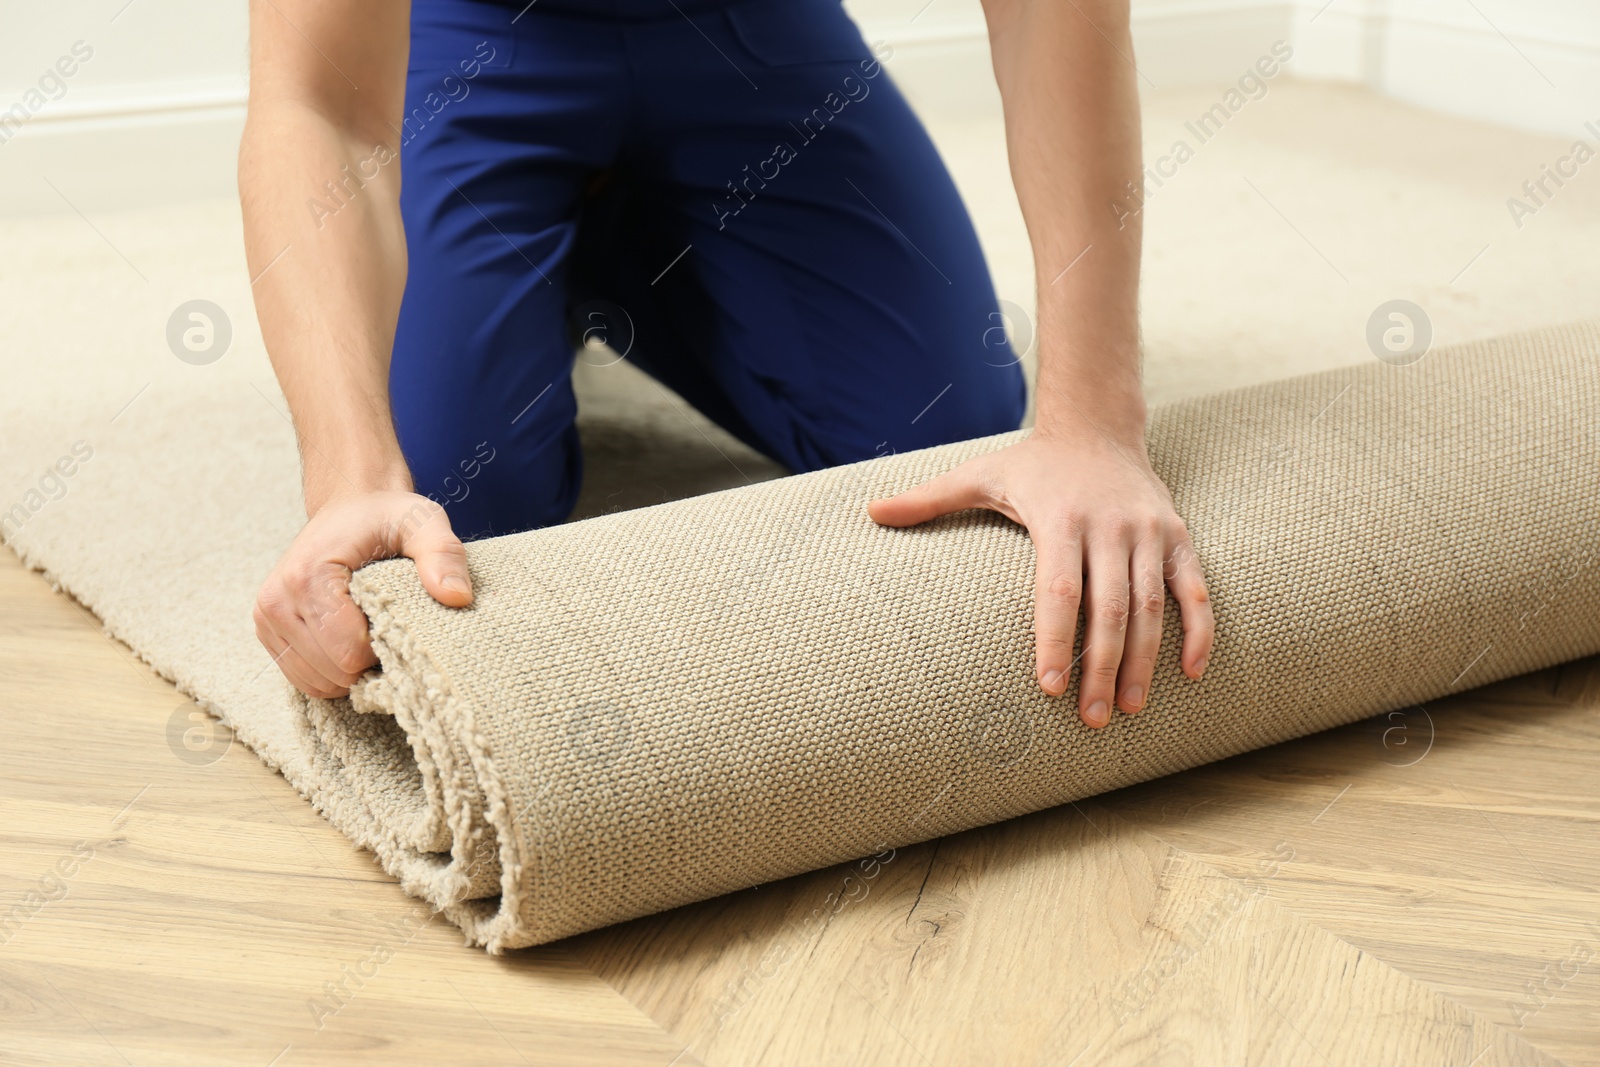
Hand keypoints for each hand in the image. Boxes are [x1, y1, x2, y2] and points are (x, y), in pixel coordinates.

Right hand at [253, 491, 473, 698]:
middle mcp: (277, 600)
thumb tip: (458, 597)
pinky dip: (333, 672)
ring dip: (351, 671)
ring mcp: (266, 618)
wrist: (350, 505)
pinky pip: (305, 679)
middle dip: (370, 662)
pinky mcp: (267, 631)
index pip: (350, 652)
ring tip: (371, 633)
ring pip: (318, 682)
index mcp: (308, 576)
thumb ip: (443, 555)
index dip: (387, 646)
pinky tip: (351, 643)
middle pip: (335, 672)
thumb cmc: (387, 516)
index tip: (401, 619)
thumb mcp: (423, 524)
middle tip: (390, 627)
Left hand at [867, 428, 1213, 727]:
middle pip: (1108, 608)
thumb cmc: (1032, 464)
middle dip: (1100, 667)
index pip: (1059, 590)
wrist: (1098, 426)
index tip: (1049, 686)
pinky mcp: (1177, 537)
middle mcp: (1109, 526)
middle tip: (1089, 719)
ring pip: (1151, 607)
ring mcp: (1149, 532)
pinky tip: (1191, 674)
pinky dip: (1198, 631)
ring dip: (1143, 661)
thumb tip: (869, 511)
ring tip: (1128, 709)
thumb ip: (928, 500)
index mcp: (1059, 517)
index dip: (1055, 639)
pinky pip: (1194, 589)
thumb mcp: (980, 474)